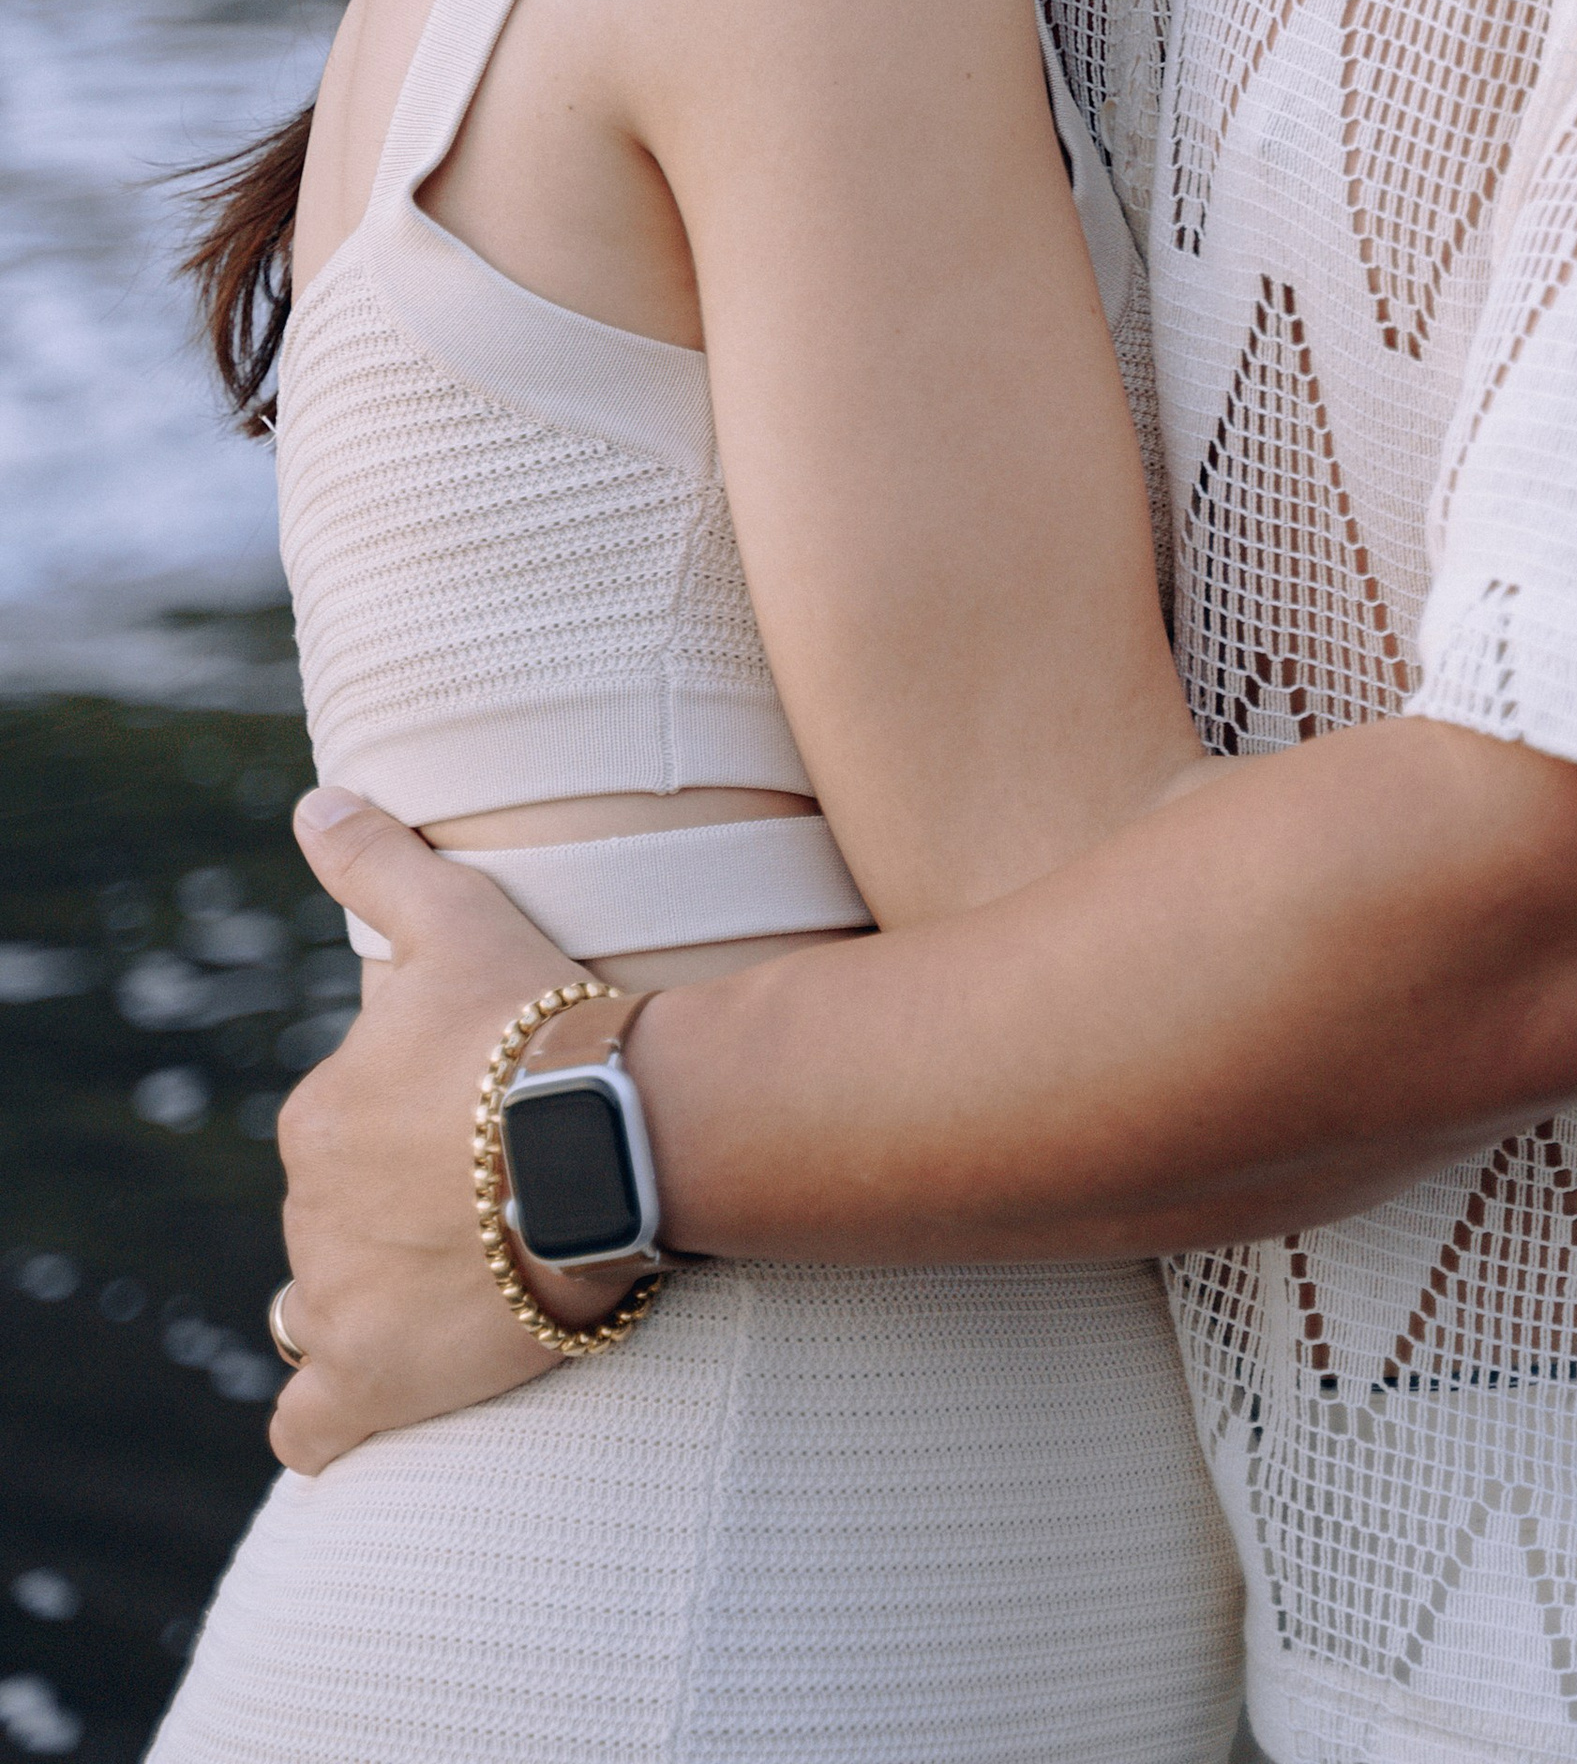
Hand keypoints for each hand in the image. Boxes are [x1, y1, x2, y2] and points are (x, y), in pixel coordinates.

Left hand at [267, 793, 615, 1475]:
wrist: (612, 1135)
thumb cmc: (540, 1020)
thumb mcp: (459, 918)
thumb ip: (379, 861)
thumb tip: (313, 802)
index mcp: (321, 1114)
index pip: (337, 1137)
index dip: (406, 1137)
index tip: (479, 1134)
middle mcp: (311, 1211)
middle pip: (335, 1225)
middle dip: (391, 1219)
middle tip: (489, 1209)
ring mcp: (338, 1302)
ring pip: (320, 1312)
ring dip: (363, 1305)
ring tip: (449, 1291)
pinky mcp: (374, 1383)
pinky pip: (312, 1427)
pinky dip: (330, 1421)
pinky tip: (368, 1404)